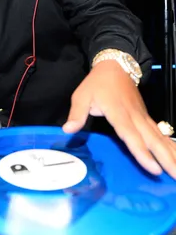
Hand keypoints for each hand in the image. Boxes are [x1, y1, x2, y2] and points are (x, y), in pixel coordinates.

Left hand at [62, 60, 175, 178]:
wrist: (115, 65)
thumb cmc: (97, 83)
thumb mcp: (82, 95)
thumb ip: (77, 113)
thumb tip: (68, 130)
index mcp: (118, 112)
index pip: (130, 134)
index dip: (141, 151)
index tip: (153, 168)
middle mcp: (134, 116)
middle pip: (151, 139)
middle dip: (165, 158)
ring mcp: (143, 116)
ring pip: (159, 137)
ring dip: (172, 154)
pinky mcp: (146, 117)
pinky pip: (160, 133)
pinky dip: (171, 144)